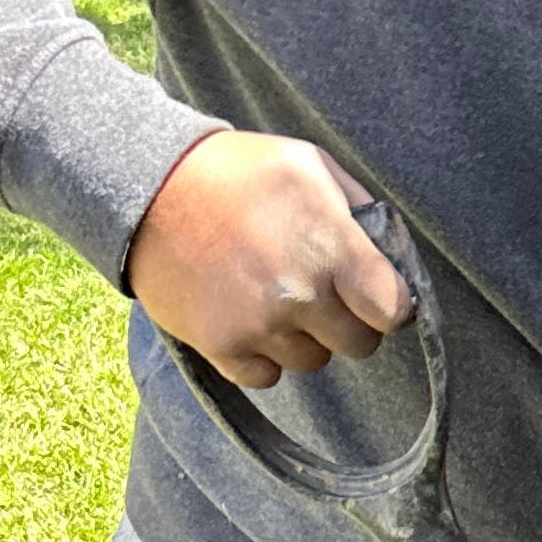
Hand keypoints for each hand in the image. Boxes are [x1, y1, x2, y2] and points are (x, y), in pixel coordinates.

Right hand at [127, 131, 414, 387]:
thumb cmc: (236, 171)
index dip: (390, 305)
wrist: (148, 186)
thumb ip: (359, 213)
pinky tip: (246, 315)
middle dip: (347, 321)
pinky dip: (261, 355)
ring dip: (302, 337)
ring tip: (272, 295)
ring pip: (311, 361)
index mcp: (331, 247)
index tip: (374, 295)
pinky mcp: (223, 347)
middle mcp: (300, 293)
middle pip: (358, 344)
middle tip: (318, 291)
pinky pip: (267, 376)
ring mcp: (260, 325)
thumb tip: (391, 259)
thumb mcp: (309, 165)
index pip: (393, 311)